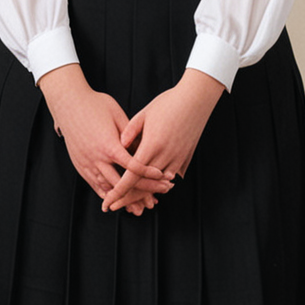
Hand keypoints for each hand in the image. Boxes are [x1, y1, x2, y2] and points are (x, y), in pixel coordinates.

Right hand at [38, 64, 173, 214]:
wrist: (68, 102)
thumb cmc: (95, 104)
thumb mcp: (117, 115)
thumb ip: (131, 134)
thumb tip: (145, 150)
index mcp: (109, 145)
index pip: (133, 167)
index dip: (149, 174)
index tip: (162, 178)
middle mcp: (97, 158)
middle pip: (123, 183)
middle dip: (141, 193)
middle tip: (156, 199)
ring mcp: (87, 164)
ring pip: (108, 189)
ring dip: (124, 200)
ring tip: (139, 208)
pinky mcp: (80, 165)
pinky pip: (95, 186)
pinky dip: (108, 195)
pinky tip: (119, 201)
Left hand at [101, 69, 224, 213]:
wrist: (196, 99)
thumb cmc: (168, 103)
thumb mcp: (144, 114)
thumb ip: (130, 131)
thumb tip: (119, 145)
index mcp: (151, 146)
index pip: (131, 176)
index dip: (118, 192)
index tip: (108, 202)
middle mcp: (164, 156)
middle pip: (142, 186)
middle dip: (127, 199)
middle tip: (114, 205)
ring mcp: (177, 158)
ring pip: (157, 185)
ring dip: (144, 193)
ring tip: (131, 200)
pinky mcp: (184, 158)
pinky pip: (169, 177)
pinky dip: (158, 184)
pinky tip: (150, 187)